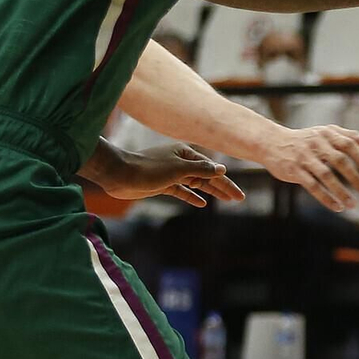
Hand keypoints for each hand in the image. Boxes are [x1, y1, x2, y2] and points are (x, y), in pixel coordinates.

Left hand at [98, 143, 243, 205]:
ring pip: (197, 184)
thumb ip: (201, 169)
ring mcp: (172, 173)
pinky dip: (192, 196)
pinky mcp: (162, 184)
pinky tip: (202, 204)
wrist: (118, 174)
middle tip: (240, 199)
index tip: (239, 195)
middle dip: (223, 188)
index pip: (212, 170)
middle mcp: (180, 162)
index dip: (227, 183)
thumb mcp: (178, 168)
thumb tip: (222, 169)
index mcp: (186, 154)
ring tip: (227, 200)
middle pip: (207, 177)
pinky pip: (182, 191)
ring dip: (211, 192)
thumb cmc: (148, 168)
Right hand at [257, 124, 358, 212]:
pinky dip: (325, 198)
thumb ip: (349, 136)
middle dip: (355, 178)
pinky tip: (336, 207)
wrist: (272, 142)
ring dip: (341, 191)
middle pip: (339, 161)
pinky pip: (312, 186)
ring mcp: (304, 158)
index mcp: (326, 134)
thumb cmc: (305, 139)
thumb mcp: (326, 133)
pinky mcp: (294, 170)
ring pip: (325, 176)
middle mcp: (316, 144)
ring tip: (353, 204)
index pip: (348, 144)